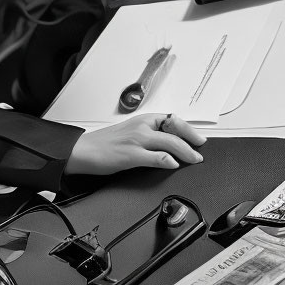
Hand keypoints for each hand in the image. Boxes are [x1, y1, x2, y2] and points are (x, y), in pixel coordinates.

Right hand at [64, 113, 205, 175]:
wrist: (83, 150)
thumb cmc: (105, 143)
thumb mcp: (129, 133)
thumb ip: (148, 135)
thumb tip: (168, 144)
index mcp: (141, 120)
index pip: (171, 119)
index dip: (187, 129)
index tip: (197, 137)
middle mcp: (141, 127)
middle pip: (174, 129)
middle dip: (191, 139)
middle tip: (200, 149)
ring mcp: (136, 140)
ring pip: (169, 142)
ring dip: (186, 151)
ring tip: (194, 159)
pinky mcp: (131, 155)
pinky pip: (155, 157)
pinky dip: (167, 160)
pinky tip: (173, 164)